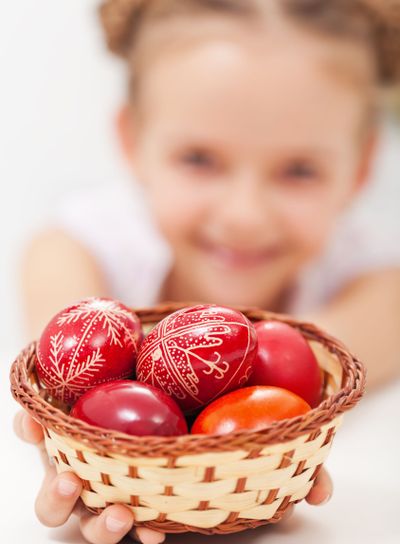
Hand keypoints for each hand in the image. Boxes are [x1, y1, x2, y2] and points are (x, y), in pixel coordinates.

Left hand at [14, 412, 331, 542]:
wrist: (152, 359)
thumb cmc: (200, 409)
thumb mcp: (237, 433)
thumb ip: (272, 461)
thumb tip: (321, 490)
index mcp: (150, 490)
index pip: (145, 523)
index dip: (145, 535)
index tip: (155, 535)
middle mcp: (114, 480)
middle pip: (94, 522)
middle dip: (102, 525)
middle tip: (116, 515)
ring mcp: (85, 456)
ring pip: (58, 495)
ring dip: (58, 493)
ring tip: (70, 478)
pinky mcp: (63, 424)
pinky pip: (40, 430)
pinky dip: (32, 426)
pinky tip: (30, 417)